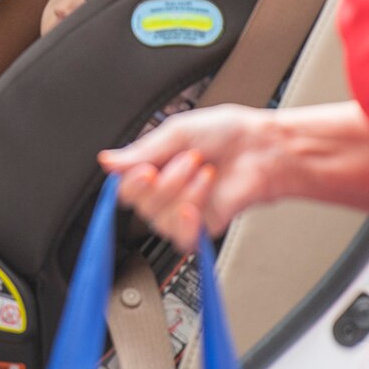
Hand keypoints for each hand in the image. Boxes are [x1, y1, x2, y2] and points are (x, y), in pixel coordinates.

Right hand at [100, 105, 278, 247]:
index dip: (132, 182)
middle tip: (191, 159)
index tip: (147, 169)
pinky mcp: (200, 228)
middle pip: (140, 205)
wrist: (262, 150)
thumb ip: (141, 151)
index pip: (124, 187)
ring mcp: (181, 211)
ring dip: (184, 193)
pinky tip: (197, 203)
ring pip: (160, 219)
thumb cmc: (227, 134)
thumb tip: (106, 161)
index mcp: (153, 166)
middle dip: (167, 180)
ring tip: (205, 172)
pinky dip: (188, 219)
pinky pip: (180, 236)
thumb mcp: (177, 132)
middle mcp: (164, 191)